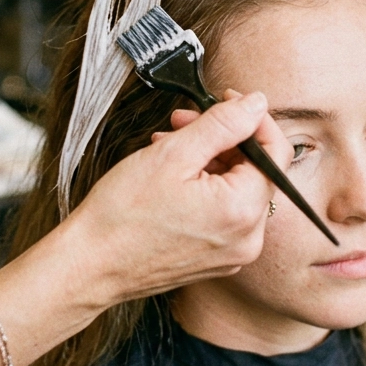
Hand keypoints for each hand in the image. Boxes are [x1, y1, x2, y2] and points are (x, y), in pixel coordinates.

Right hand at [70, 92, 292, 303]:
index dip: (252, 118)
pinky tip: (170, 176)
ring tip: (167, 148)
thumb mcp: (173, 154)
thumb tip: (256, 103)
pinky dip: (203, 187)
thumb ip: (222, 124)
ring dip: (208, 160)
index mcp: (242, 212)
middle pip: (254, 170)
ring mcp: (232, 253)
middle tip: (182, 122)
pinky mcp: (215, 259)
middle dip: (221, 138)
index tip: (225, 99)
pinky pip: (223, 212)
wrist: (90, 266)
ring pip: (236, 188)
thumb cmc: (122, 215)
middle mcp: (247, 239)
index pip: (275, 152)